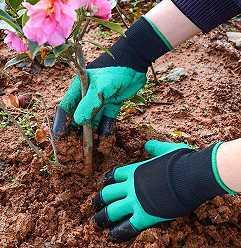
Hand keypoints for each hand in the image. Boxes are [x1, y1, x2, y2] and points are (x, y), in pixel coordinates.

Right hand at [53, 17, 170, 136]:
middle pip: (79, 117)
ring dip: (92, 134)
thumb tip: (77, 121)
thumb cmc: (114, 73)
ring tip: (92, 148)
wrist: (136, 65)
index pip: (65, 108)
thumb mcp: (100, 88)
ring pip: (93, 121)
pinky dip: (106, 129)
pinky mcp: (112, 105)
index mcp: (78, 89)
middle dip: (78, 132)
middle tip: (77, 147)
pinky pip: (106, 120)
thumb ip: (89, 104)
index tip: (60, 138)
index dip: (61, 123)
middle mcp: (87, 96)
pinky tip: (105, 140)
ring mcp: (100, 101)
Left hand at [92, 140, 229, 240]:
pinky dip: (119, 232)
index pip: (114, 175)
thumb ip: (155, 147)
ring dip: (103, 217)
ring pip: (112, 210)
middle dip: (99, 199)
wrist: (190, 175)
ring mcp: (136, 200)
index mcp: (135, 170)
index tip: (104, 185)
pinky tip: (112, 236)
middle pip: (108, 193)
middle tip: (94, 205)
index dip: (107, 180)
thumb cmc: (180, 161)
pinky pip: (127, 226)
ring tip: (97, 222)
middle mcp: (131, 185)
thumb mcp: (166, 150)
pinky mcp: (145, 215)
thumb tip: (147, 145)